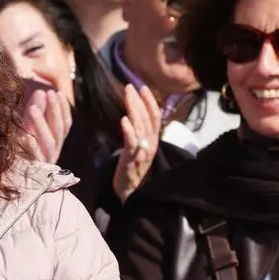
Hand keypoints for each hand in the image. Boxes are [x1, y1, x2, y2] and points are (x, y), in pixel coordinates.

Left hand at [22, 88, 71, 162]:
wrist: (16, 178)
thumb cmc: (25, 149)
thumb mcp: (33, 129)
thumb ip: (38, 111)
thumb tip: (41, 91)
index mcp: (56, 141)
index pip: (65, 123)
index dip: (63, 108)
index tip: (57, 92)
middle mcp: (54, 151)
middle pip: (58, 129)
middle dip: (54, 111)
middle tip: (48, 93)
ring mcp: (45, 160)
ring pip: (48, 141)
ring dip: (41, 124)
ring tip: (32, 108)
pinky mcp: (34, 169)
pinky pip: (33, 158)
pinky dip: (29, 146)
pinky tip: (22, 136)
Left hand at [112, 84, 161, 202]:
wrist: (131, 193)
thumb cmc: (133, 169)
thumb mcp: (139, 148)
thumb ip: (139, 133)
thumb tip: (135, 116)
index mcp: (153, 140)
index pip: (155, 116)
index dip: (150, 101)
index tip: (142, 87)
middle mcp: (151, 144)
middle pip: (147, 118)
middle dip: (139, 100)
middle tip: (130, 86)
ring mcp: (143, 153)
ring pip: (141, 127)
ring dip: (134, 109)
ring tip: (128, 95)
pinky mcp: (132, 161)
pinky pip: (132, 144)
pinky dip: (129, 131)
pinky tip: (123, 120)